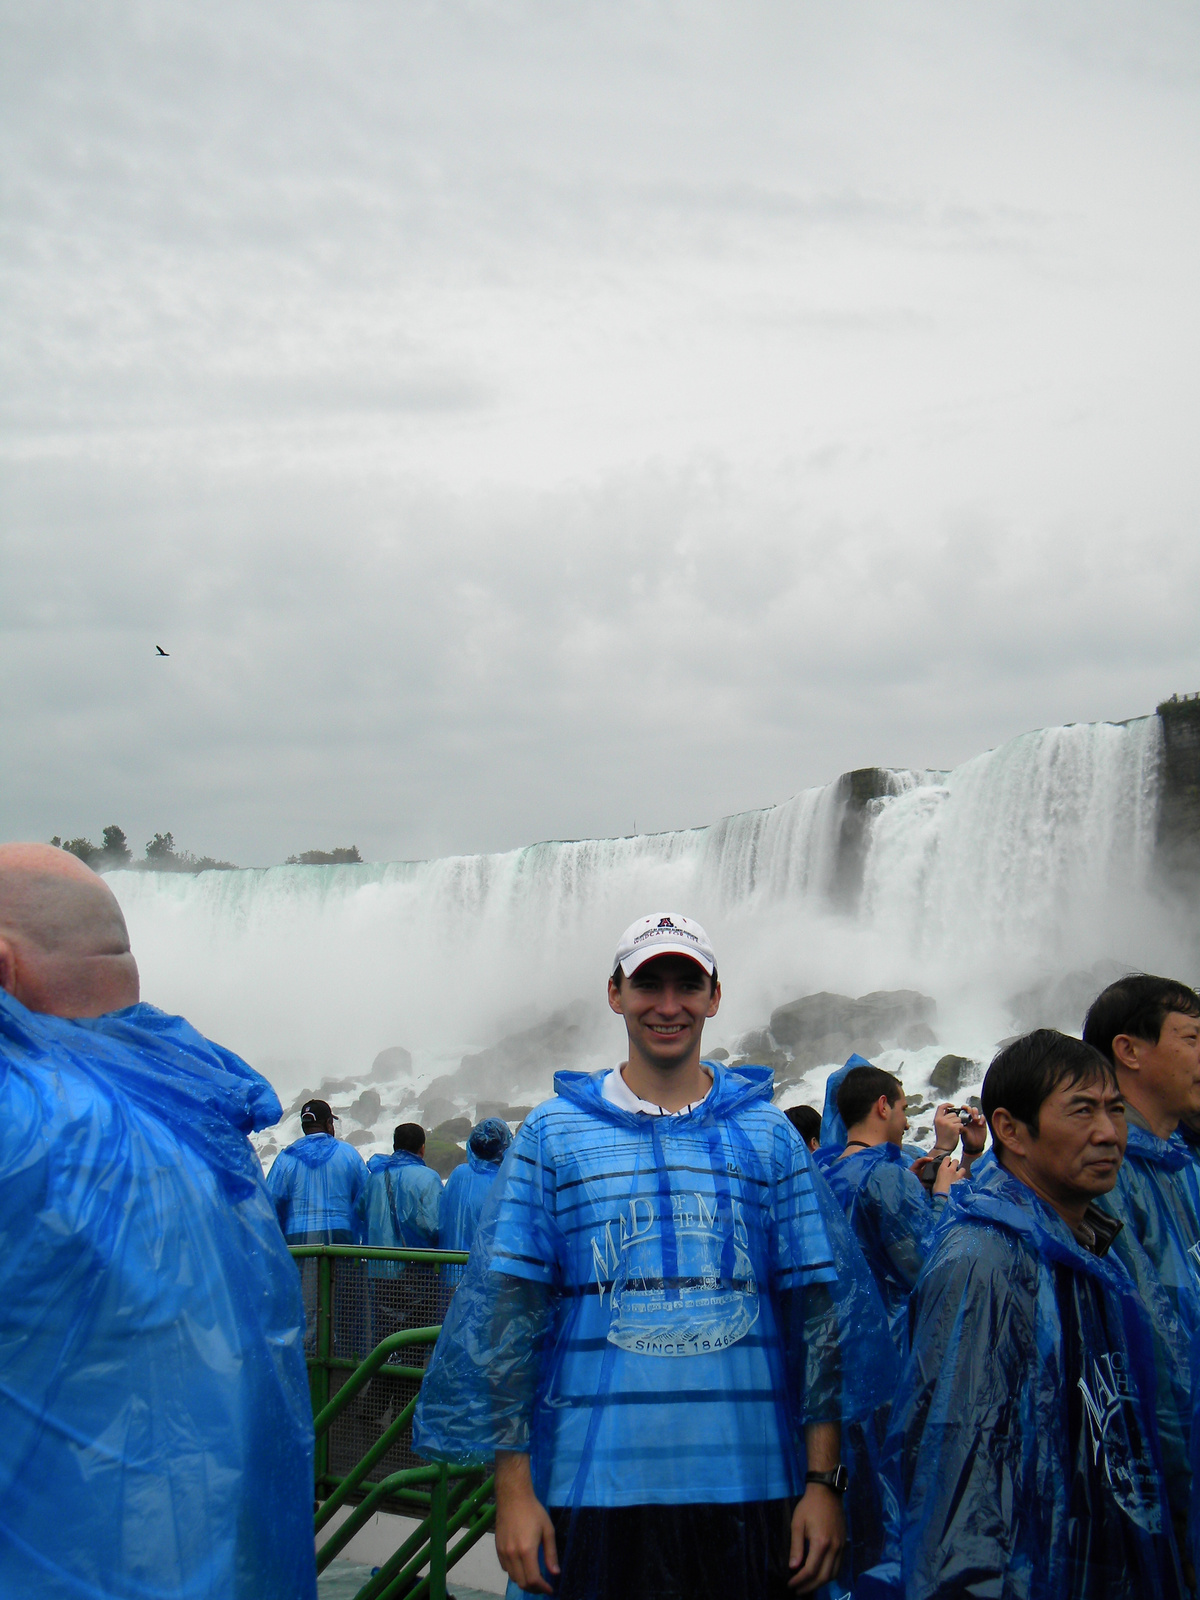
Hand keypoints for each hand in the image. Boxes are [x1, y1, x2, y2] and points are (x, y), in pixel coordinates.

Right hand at [494, 1451, 558, 1594]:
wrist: (512, 1496)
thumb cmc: (533, 1511)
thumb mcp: (548, 1530)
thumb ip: (551, 1554)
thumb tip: (555, 1573)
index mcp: (526, 1550)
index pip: (533, 1580)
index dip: (542, 1588)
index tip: (550, 1589)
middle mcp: (512, 1554)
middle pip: (521, 1582)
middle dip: (534, 1588)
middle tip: (543, 1585)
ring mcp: (502, 1552)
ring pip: (513, 1577)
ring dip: (524, 1581)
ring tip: (535, 1576)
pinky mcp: (497, 1548)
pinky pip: (505, 1568)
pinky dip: (515, 1572)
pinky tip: (523, 1565)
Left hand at [788, 1485, 845, 1591]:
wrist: (827, 1492)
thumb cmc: (809, 1506)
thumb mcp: (797, 1523)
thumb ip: (796, 1546)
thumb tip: (793, 1567)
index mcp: (821, 1543)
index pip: (810, 1570)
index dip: (800, 1580)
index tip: (790, 1584)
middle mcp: (834, 1548)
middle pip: (823, 1576)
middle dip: (810, 1586)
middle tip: (798, 1590)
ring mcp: (841, 1547)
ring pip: (833, 1574)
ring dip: (820, 1583)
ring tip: (807, 1586)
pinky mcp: (844, 1544)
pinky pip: (838, 1566)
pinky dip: (829, 1575)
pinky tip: (819, 1575)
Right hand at [932, 1104, 962, 1153]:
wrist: (943, 1147)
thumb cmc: (942, 1137)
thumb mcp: (939, 1126)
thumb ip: (943, 1118)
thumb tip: (950, 1111)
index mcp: (937, 1119)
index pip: (941, 1107)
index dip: (947, 1104)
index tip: (952, 1105)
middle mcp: (942, 1120)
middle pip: (953, 1114)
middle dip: (955, 1119)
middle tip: (954, 1126)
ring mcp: (948, 1123)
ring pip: (958, 1119)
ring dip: (958, 1124)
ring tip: (954, 1130)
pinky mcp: (954, 1127)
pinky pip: (961, 1124)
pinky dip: (960, 1128)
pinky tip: (957, 1132)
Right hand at [933, 1155, 963, 1194]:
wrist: (943, 1197)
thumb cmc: (937, 1189)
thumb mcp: (936, 1179)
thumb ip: (941, 1174)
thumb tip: (942, 1175)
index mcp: (943, 1168)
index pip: (947, 1158)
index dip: (948, 1159)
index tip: (948, 1161)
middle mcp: (951, 1170)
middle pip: (956, 1161)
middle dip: (955, 1163)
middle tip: (954, 1167)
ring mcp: (957, 1176)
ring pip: (962, 1169)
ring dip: (961, 1171)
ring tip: (959, 1175)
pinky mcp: (962, 1182)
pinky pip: (964, 1178)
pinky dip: (962, 1179)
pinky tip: (960, 1182)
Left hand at [959, 1107, 986, 1157]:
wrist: (974, 1145)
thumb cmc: (967, 1139)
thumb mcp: (963, 1133)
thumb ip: (961, 1127)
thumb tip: (958, 1124)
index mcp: (964, 1119)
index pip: (964, 1110)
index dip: (964, 1107)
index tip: (963, 1108)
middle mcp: (970, 1118)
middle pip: (970, 1109)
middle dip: (970, 1109)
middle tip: (969, 1114)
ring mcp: (976, 1120)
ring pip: (976, 1111)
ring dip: (975, 1112)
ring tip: (974, 1118)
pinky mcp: (982, 1123)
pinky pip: (983, 1117)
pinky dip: (982, 1118)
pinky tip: (979, 1123)